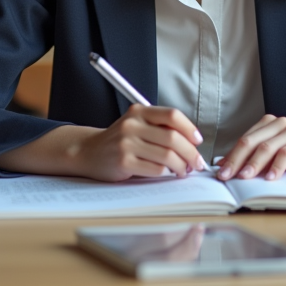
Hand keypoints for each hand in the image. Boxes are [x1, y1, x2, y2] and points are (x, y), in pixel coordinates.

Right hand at [69, 104, 206, 182]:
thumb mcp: (136, 125)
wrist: (88, 152)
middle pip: (173, 138)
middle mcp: (132, 124)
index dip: (189, 128)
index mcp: (139, 111)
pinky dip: (167, 174)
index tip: (198, 141)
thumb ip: (159, 128)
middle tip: (197, 162)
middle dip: (191, 153)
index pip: (172, 115)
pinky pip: (155, 169)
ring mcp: (127, 143)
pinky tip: (169, 175)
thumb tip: (192, 142)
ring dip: (181, 166)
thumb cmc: (119, 140)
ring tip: (184, 170)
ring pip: (167, 155)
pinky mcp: (123, 162)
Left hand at [216, 117, 285, 180]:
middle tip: (225, 177)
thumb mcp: (278, 152)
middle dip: (235, 160)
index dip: (230, 156)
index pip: (244, 140)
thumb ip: (258, 156)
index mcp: (269, 124)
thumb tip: (229, 166)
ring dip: (253, 164)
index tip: (219, 173)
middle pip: (251, 142)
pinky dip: (277, 167)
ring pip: (267, 147)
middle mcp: (279, 124)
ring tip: (244, 178)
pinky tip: (270, 179)